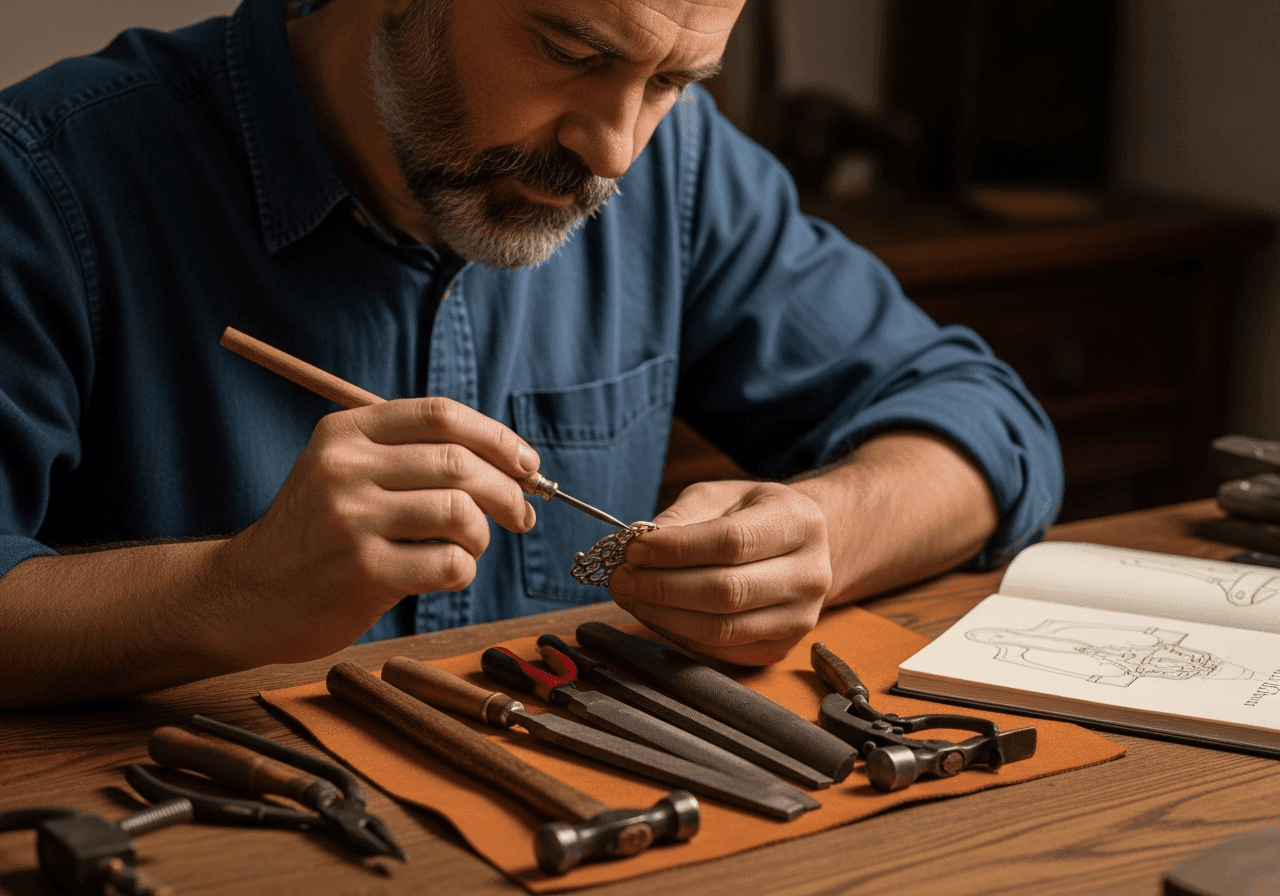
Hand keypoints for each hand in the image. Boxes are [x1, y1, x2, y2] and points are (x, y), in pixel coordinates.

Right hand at [213, 397, 539, 663]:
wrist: (250, 595)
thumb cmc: (319, 534)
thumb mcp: (344, 472)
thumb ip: (412, 456)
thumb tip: (515, 465)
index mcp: (346, 432)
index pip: (442, 416)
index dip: (498, 438)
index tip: (528, 465)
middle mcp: (345, 468)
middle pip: (460, 463)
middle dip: (509, 491)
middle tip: (522, 515)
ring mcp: (351, 519)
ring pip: (461, 513)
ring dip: (482, 536)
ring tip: (468, 549)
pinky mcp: (361, 571)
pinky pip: (450, 563)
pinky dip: (464, 571)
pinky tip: (444, 575)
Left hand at [608, 480, 831, 664]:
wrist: (800, 547)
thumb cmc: (754, 515)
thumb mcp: (722, 496)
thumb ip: (683, 517)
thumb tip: (641, 543)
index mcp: (799, 523)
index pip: (732, 542)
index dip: (677, 549)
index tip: (635, 549)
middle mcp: (810, 574)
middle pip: (727, 591)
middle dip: (663, 586)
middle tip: (621, 576)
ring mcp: (800, 618)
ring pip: (722, 629)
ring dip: (664, 616)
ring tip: (631, 595)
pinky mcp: (780, 647)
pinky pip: (721, 651)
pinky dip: (679, 635)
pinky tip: (655, 614)